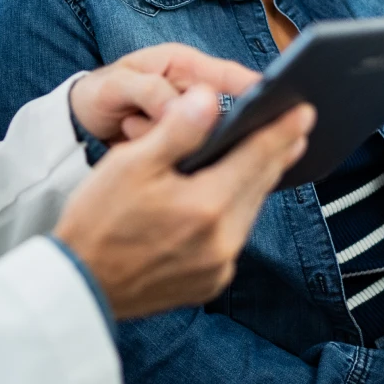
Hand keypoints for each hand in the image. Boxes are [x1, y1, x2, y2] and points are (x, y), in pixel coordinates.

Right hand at [54, 85, 313, 319]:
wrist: (78, 286)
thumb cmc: (97, 220)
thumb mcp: (130, 164)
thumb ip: (177, 130)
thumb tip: (209, 98)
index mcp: (206, 205)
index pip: (257, 156)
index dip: (282, 129)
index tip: (304, 110)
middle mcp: (223, 241)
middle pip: (259, 185)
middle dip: (277, 152)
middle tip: (296, 126)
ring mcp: (218, 267)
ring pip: (248, 212)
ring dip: (257, 181)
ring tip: (266, 155)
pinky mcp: (209, 283)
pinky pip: (233, 238)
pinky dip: (236, 212)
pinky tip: (229, 196)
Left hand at [68, 42, 260, 143]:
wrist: (80, 121)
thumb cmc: (100, 93)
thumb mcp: (117, 87)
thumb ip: (148, 92)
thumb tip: (179, 110)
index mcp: (183, 64)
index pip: (228, 74)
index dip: (254, 89)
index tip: (274, 105)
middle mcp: (192, 90)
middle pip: (227, 109)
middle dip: (211, 126)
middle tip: (172, 129)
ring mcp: (189, 119)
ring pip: (207, 138)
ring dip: (178, 142)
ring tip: (130, 126)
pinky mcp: (182, 143)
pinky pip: (193, 151)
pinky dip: (174, 155)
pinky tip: (140, 143)